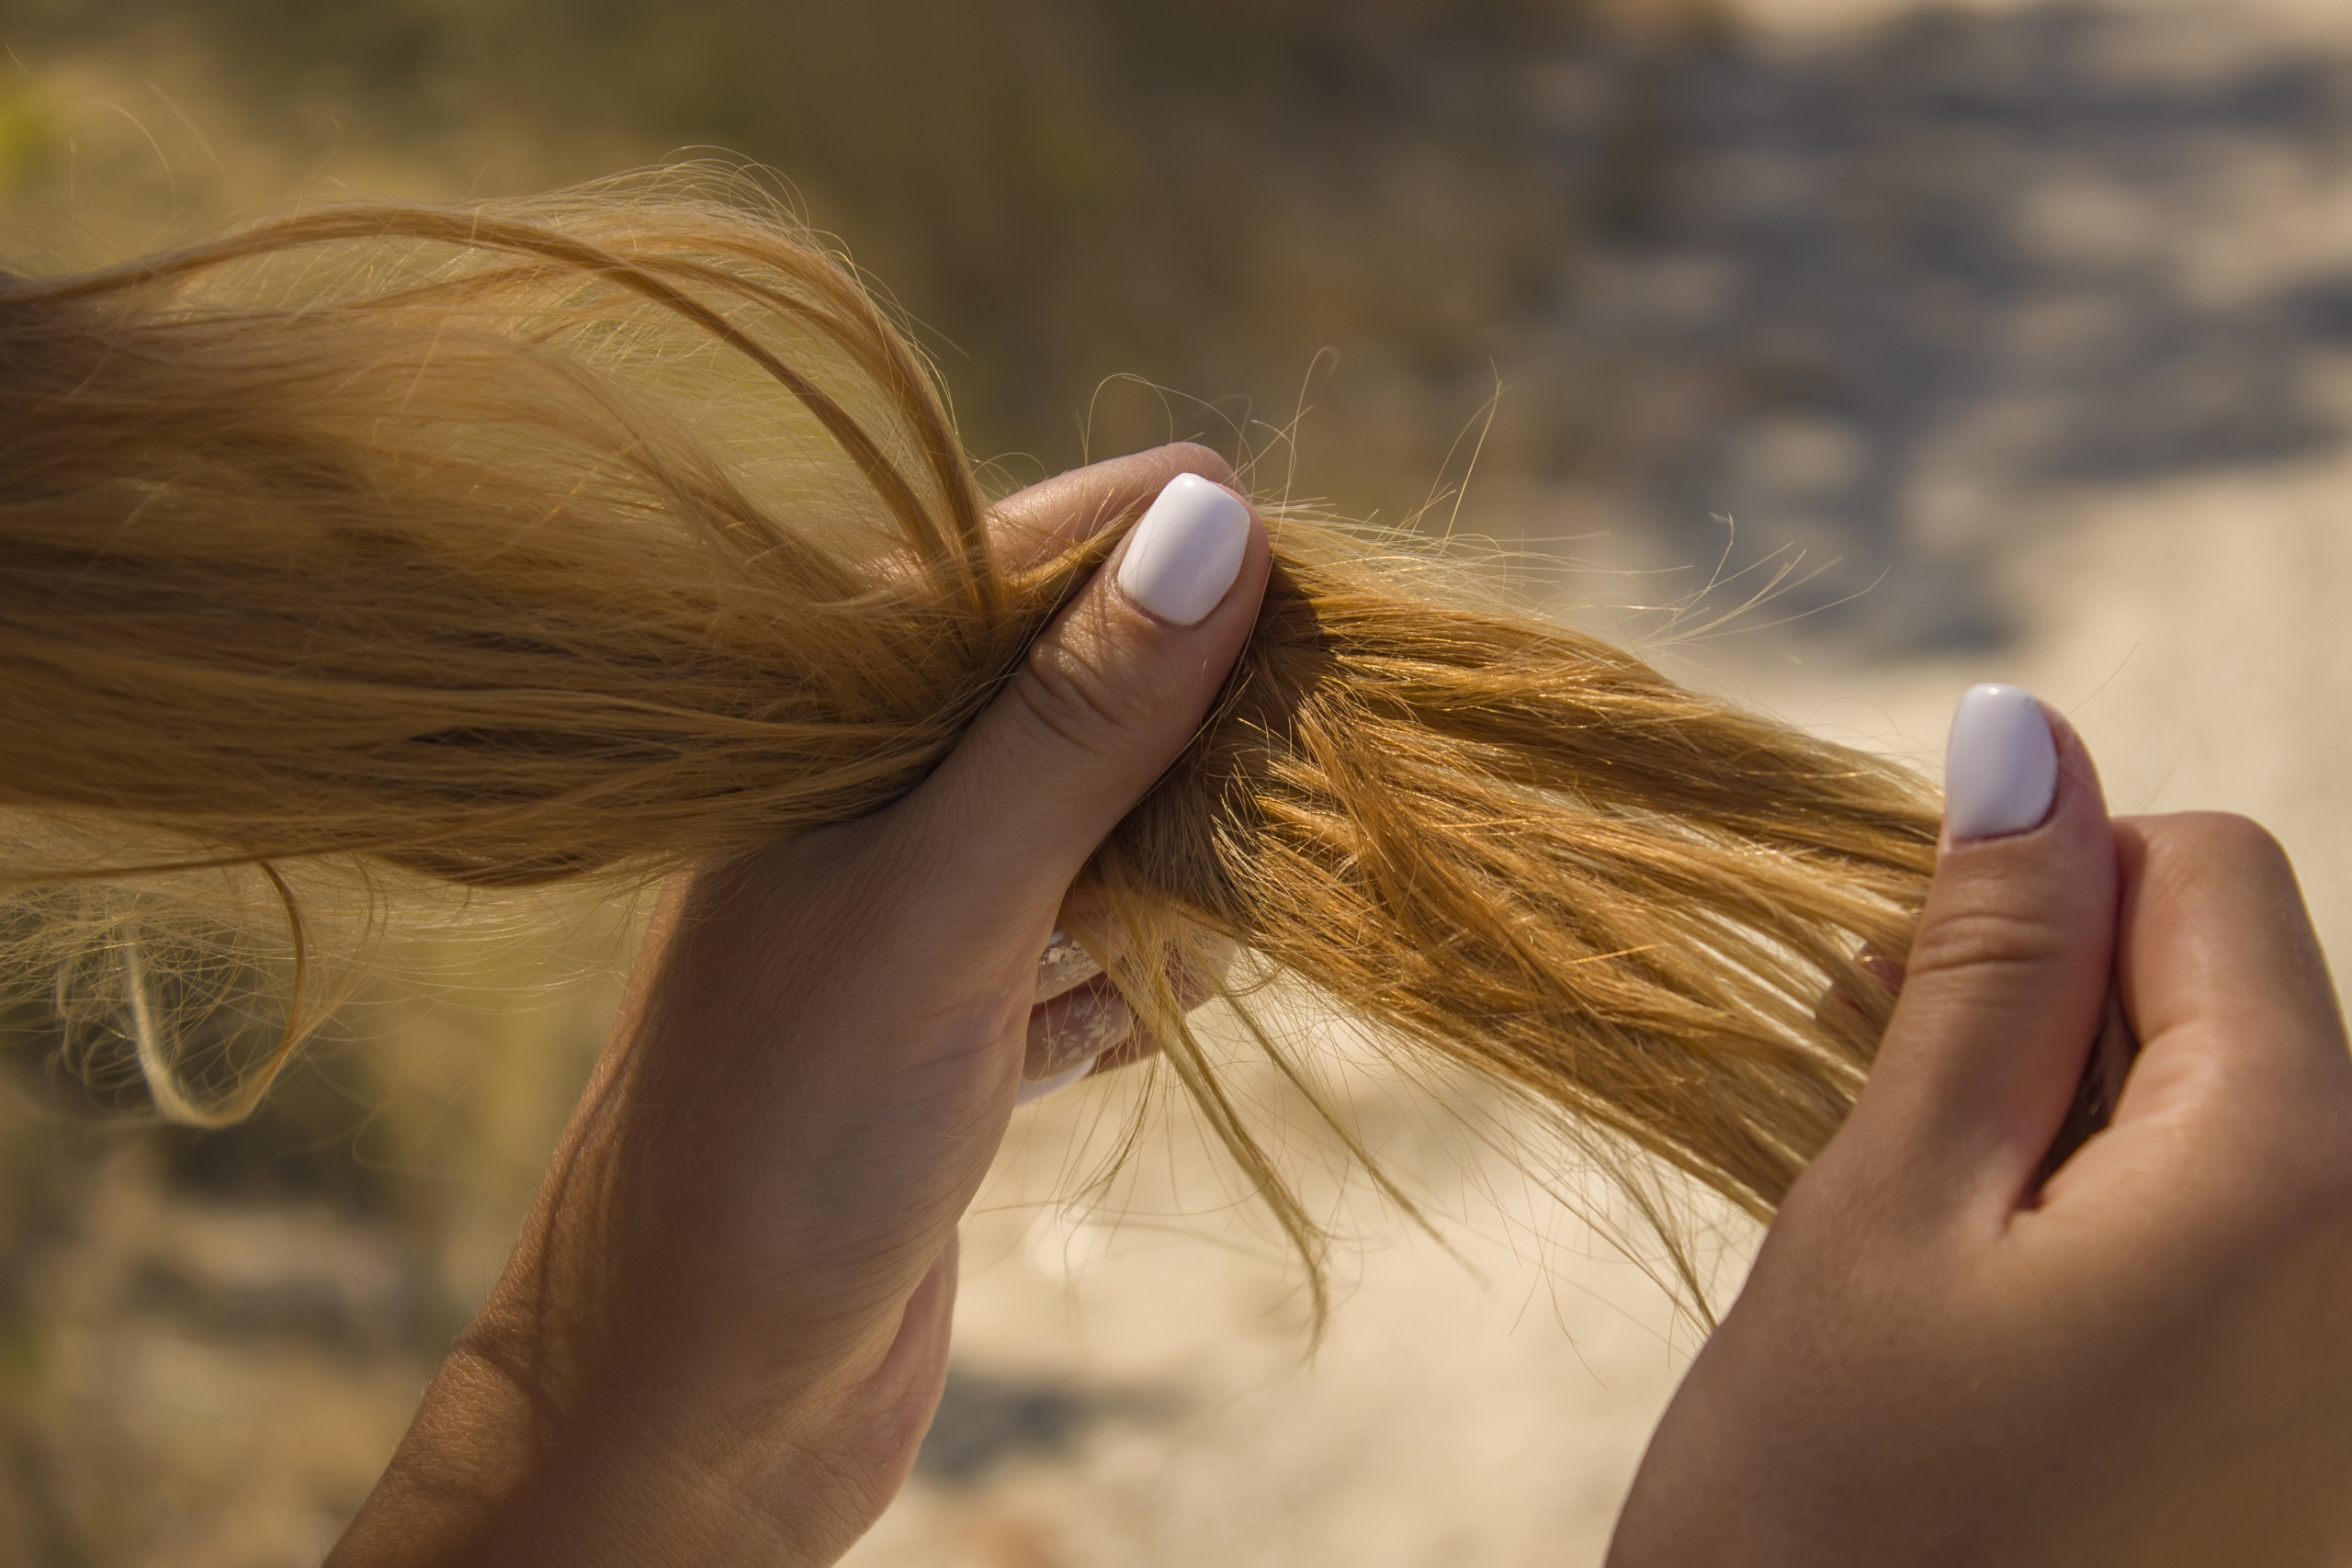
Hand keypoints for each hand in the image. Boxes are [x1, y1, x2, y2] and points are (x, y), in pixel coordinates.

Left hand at [329, 444, 1270, 1565]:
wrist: (694, 1408)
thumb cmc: (785, 1134)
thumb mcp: (944, 901)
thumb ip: (1074, 720)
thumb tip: (1212, 516)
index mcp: (821, 725)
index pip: (1016, 566)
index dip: (1163, 552)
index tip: (1313, 569)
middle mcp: (861, 802)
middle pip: (1071, 696)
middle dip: (1193, 716)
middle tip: (1317, 740)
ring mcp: (907, 920)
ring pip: (1089, 830)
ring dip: (1180, 857)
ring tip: (1257, 882)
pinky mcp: (949, 1031)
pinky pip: (1081, 957)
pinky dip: (1138, 975)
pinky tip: (1170, 1003)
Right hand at [1610, 692, 2351, 1564]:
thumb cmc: (1834, 1517)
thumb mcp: (1885, 1208)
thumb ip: (1985, 964)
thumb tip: (2027, 732)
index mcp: (2299, 1179)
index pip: (2210, 874)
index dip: (2038, 892)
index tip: (1894, 995)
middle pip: (2236, 1000)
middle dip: (2049, 1015)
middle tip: (1871, 1111)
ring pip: (2229, 1123)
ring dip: (2061, 1128)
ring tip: (1916, 1234)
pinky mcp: (2312, 1445)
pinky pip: (2242, 1251)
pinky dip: (2107, 1235)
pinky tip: (1988, 1315)